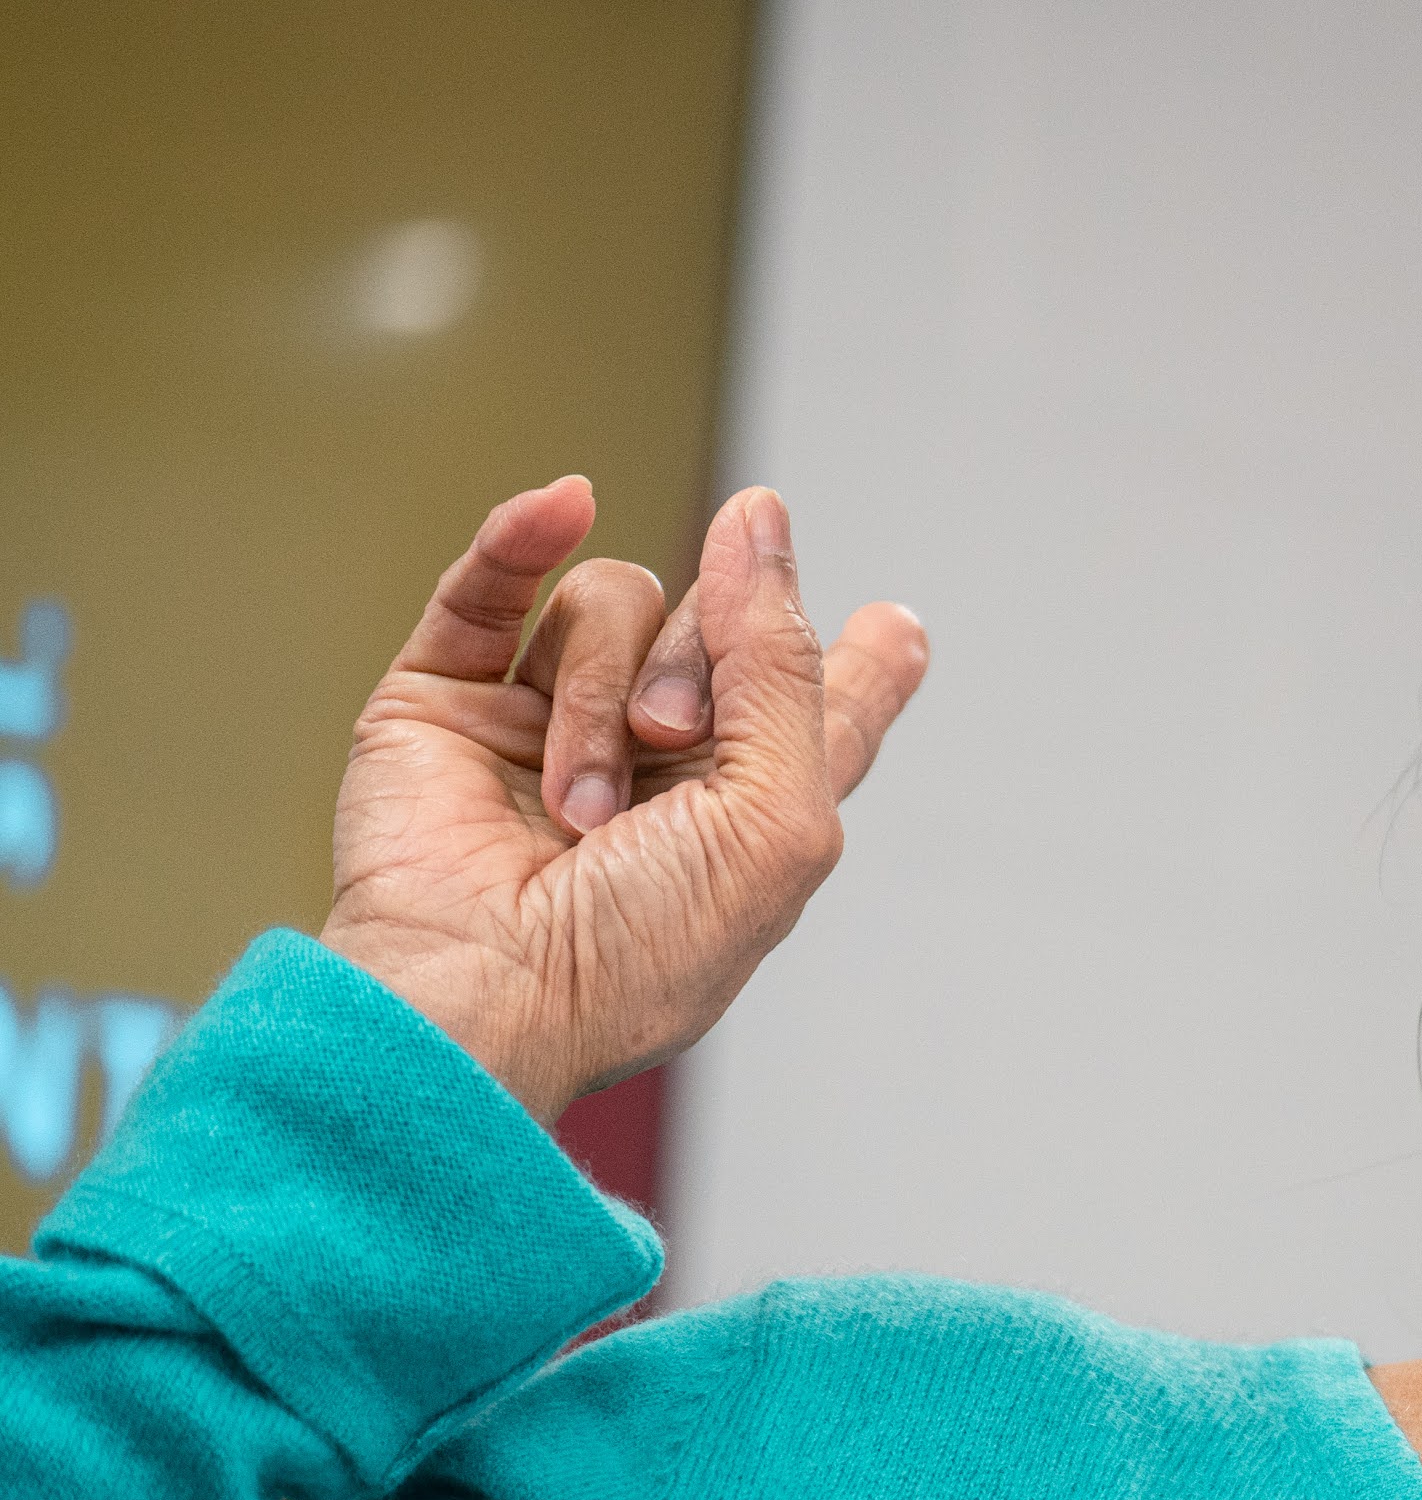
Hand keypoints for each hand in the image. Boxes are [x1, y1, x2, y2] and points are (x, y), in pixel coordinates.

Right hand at [323, 479, 929, 1117]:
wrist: (483, 997)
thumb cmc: (639, 946)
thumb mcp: (775, 816)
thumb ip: (784, 666)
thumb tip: (758, 520)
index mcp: (755, 803)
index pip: (821, 708)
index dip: (860, 663)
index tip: (896, 626)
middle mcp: (657, 756)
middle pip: (722, 624)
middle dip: (704, 667)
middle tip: (669, 740)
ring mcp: (547, 721)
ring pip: (614, 604)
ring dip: (602, 689)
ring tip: (579, 801)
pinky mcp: (447, 700)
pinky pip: (491, 582)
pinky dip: (521, 536)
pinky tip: (563, 503)